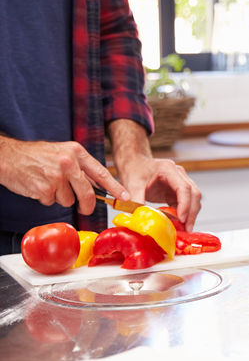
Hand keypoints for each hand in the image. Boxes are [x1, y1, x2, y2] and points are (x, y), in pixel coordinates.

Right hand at [0, 138, 128, 214]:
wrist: (8, 156)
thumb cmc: (36, 156)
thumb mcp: (63, 153)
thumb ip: (80, 167)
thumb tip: (99, 185)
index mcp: (77, 152)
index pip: (101, 173)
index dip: (115, 187)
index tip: (125, 197)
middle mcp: (69, 163)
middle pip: (88, 193)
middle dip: (88, 205)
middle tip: (86, 209)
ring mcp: (56, 176)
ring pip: (68, 200)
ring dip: (59, 197)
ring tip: (48, 183)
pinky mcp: (44, 188)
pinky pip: (52, 202)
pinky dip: (46, 198)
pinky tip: (38, 186)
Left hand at [118, 156, 201, 230]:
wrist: (134, 163)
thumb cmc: (134, 169)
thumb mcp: (132, 184)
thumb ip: (136, 199)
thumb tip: (138, 217)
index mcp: (168, 169)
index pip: (184, 188)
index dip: (185, 204)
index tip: (181, 219)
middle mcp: (179, 174)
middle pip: (194, 194)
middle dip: (192, 212)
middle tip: (187, 229)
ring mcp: (180, 182)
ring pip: (194, 199)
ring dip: (191, 214)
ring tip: (184, 229)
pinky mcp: (177, 191)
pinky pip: (186, 203)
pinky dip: (184, 214)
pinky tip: (179, 224)